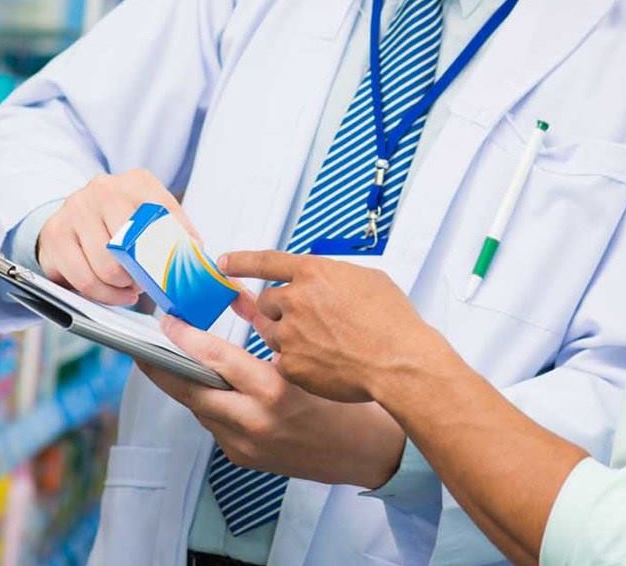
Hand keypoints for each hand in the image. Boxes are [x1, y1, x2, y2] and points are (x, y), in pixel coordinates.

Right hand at [37, 169, 197, 304]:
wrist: (77, 212)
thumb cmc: (121, 218)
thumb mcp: (154, 215)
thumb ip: (177, 231)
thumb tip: (196, 254)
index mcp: (137, 182)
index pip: (164, 217)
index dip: (172, 250)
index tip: (174, 270)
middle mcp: (103, 190)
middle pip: (130, 247)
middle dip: (141, 275)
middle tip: (144, 282)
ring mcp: (76, 210)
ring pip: (104, 268)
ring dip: (121, 288)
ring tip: (127, 288)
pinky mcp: (55, 235)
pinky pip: (82, 280)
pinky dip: (101, 294)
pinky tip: (110, 291)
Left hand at [142, 315, 407, 487]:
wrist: (363, 452)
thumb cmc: (344, 402)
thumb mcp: (305, 361)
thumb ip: (267, 332)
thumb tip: (237, 299)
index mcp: (274, 391)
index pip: (216, 360)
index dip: (186, 339)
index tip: (167, 323)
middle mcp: (255, 422)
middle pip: (191, 391)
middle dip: (162, 370)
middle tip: (144, 349)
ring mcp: (246, 445)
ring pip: (199, 409)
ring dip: (184, 387)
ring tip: (168, 364)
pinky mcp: (244, 459)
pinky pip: (214, 425)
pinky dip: (207, 404)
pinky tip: (205, 389)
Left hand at [220, 250, 445, 403]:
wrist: (400, 363)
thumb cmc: (393, 324)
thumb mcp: (368, 280)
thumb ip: (334, 277)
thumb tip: (325, 282)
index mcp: (313, 272)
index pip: (265, 261)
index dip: (242, 261)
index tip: (225, 262)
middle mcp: (295, 300)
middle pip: (268, 302)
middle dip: (282, 311)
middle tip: (309, 323)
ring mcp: (289, 334)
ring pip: (271, 332)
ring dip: (288, 336)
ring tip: (322, 345)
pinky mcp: (289, 365)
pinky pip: (282, 360)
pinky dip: (297, 362)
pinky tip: (323, 365)